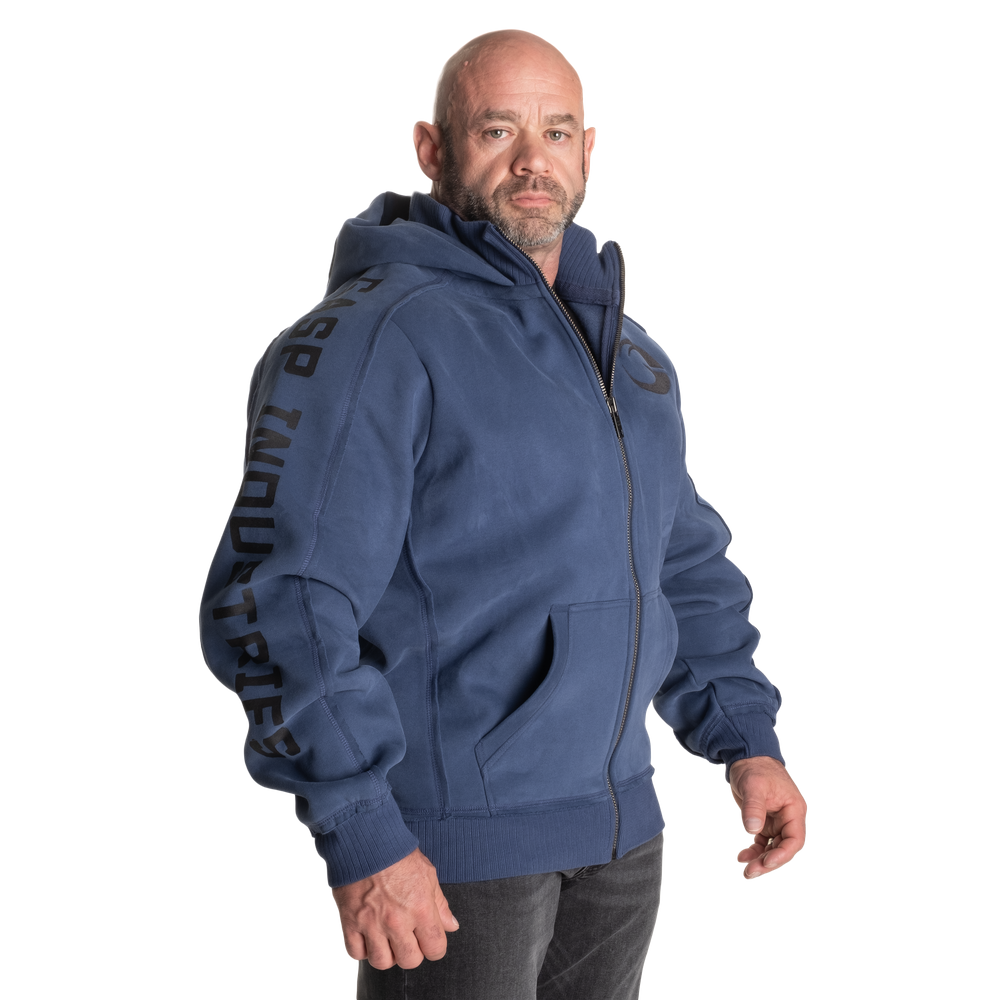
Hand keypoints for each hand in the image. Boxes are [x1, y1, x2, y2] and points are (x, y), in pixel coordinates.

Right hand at [330, 848, 458, 968]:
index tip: (429, 939)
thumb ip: (440, 903)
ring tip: (387, 938)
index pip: (435, 949)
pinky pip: (357, 953)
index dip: (434, 947)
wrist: (365, 840)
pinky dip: (363, 949)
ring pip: (382, 962)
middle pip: (410, 961)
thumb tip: (451, 926)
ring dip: (386, 954)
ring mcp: (372, 924)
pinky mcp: (350, 922)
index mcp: (421, 908)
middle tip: (407, 938)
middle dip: (412, 952)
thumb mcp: (427, 873)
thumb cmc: (398, 854)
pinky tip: (368, 935)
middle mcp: (397, 921)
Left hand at [729, 756, 807, 881]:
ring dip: (761, 860)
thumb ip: (754, 807)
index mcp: (793, 809)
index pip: (794, 839)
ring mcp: (776, 821)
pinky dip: (753, 850)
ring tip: (746, 871)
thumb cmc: (755, 768)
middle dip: (769, 862)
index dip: (783, 853)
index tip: (767, 862)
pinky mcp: (764, 822)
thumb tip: (752, 830)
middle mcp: (788, 818)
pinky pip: (762, 842)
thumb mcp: (754, 785)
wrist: (746, 758)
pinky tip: (741, 856)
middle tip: (751, 872)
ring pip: (772, 848)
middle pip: (783, 847)